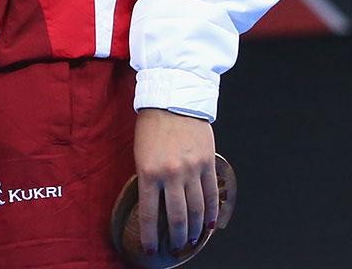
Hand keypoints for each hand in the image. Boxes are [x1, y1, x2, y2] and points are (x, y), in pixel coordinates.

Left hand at [133, 109, 217, 256]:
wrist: (172, 101)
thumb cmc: (151, 127)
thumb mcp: (140, 154)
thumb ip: (148, 179)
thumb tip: (154, 206)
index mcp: (147, 172)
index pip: (149, 214)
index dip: (150, 236)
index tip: (151, 250)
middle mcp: (170, 174)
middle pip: (176, 217)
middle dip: (176, 237)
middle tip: (175, 248)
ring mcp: (191, 170)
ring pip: (196, 210)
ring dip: (194, 229)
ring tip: (191, 241)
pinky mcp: (207, 164)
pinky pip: (212, 195)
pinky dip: (212, 213)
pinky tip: (209, 225)